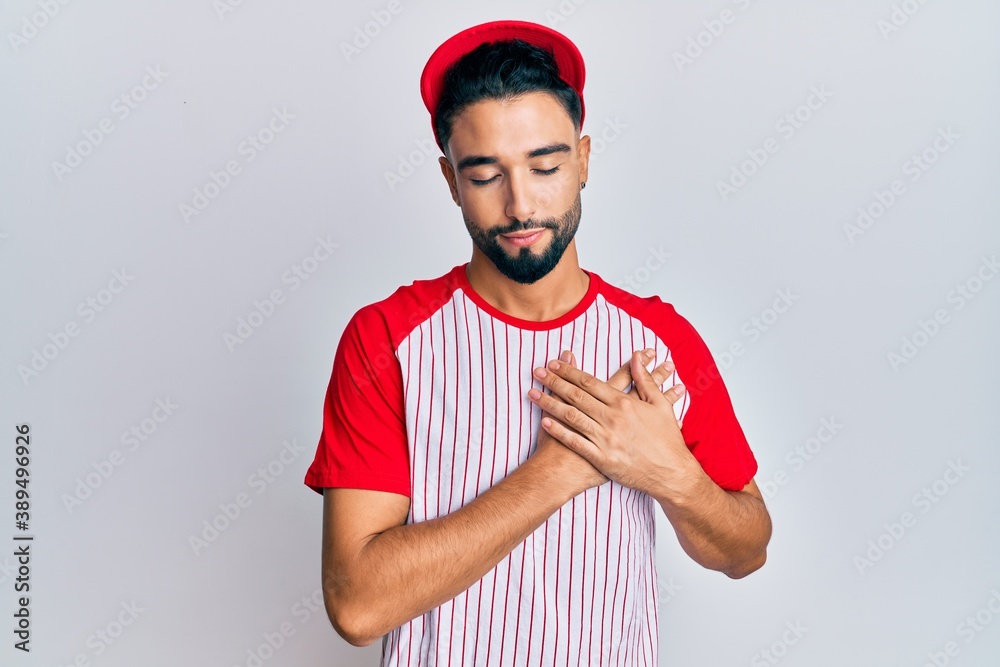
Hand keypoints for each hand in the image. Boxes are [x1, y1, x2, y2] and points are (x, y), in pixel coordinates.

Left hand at [528, 348, 692, 495]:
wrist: (671, 473)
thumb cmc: (667, 439)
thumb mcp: (660, 405)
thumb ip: (645, 380)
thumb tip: (637, 357)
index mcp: (624, 403)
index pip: (590, 382)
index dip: (569, 371)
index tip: (554, 362)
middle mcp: (612, 418)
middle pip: (576, 395)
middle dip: (554, 381)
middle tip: (537, 372)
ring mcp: (606, 439)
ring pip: (571, 416)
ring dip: (549, 403)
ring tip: (532, 393)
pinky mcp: (601, 458)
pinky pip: (575, 441)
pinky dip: (558, 431)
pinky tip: (544, 421)